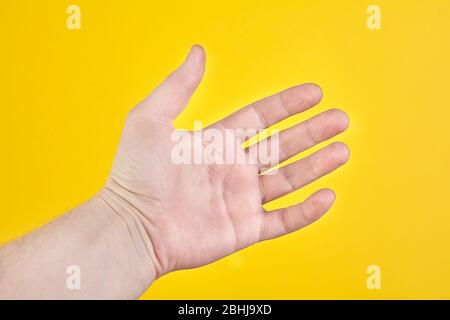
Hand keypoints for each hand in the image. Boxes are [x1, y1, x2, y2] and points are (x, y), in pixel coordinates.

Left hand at [99, 45, 348, 278]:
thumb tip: (197, 52)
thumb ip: (178, 86)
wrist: (131, 227)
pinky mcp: (244, 229)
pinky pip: (282, 220)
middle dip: (312, 132)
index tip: (314, 93)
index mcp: (215, 142)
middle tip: (340, 119)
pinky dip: (306, 212)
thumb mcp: (151, 119)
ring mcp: (240, 200)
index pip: (260, 117)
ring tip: (342, 151)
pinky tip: (326, 196)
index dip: (287, 104)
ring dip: (316, 166)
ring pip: (288, 180)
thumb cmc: (134, 176)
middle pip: (281, 146)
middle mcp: (232, 169)